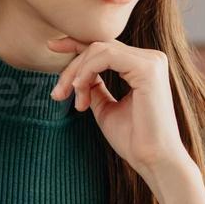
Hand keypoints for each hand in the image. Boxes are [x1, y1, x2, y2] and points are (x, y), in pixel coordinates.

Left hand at [47, 37, 190, 181]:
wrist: (152, 160)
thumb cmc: (133, 140)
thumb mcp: (106, 108)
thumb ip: (94, 87)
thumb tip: (78, 74)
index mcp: (144, 66)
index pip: (105, 47)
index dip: (76, 43)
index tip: (52, 46)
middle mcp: (151, 59)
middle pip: (98, 47)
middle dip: (71, 68)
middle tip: (56, 94)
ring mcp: (151, 61)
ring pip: (98, 50)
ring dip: (76, 73)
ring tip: (70, 99)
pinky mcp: (148, 69)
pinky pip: (105, 57)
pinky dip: (86, 71)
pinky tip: (79, 90)